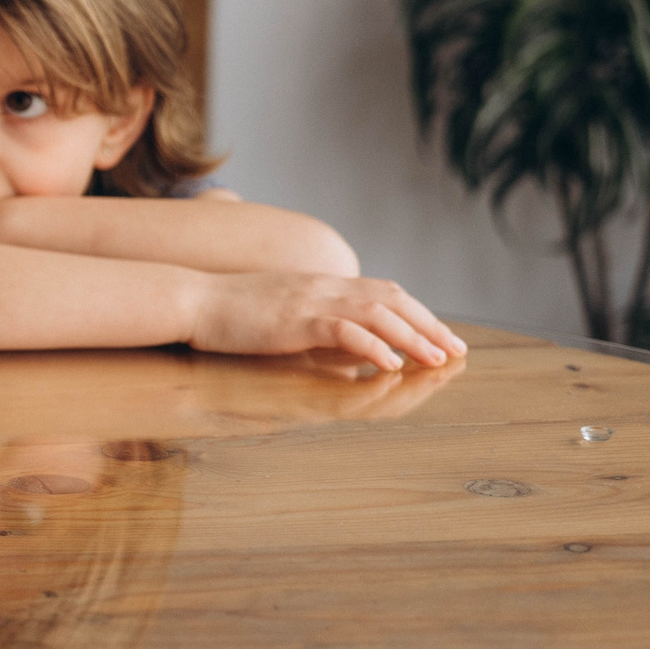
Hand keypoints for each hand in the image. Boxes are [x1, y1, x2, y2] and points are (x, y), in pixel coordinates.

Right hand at [188, 271, 467, 370]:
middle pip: (391, 300)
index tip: (441, 336)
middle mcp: (324, 286)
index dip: (417, 313)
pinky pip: (344, 330)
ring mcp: (310, 300)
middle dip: (429, 324)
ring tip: (439, 360)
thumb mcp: (280, 312)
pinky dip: (373, 345)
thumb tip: (345, 345)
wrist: (191, 300)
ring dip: (413, 337)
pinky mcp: (295, 319)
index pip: (383, 293)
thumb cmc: (227, 311)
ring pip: (378, 313)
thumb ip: (314, 321)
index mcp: (322, 285)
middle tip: (458, 350)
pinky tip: (392, 363)